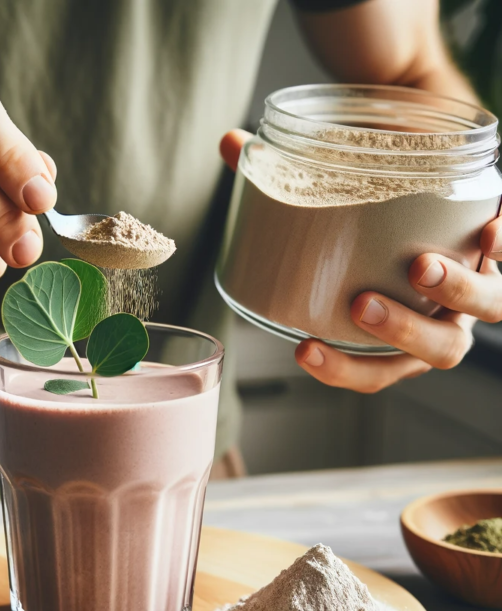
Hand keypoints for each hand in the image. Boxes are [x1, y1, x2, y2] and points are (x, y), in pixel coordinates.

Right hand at [220, 129, 501, 392]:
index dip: (342, 370)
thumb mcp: (321, 202)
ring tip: (421, 264)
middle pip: (438, 352)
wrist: (430, 156)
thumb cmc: (370, 199)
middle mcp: (445, 316)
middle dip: (403, 334)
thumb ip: (278, 177)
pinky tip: (488, 231)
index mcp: (397, 331)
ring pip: (487, 312)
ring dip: (456, 295)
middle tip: (362, 305)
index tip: (304, 349)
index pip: (374, 371)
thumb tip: (229, 144)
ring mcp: (480, 285)